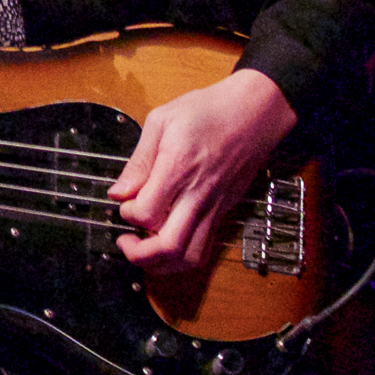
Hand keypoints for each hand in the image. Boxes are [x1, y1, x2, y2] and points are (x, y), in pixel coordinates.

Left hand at [107, 68, 297, 273]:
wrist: (255, 113)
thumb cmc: (208, 110)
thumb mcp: (162, 120)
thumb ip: (138, 161)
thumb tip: (118, 193)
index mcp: (178, 169)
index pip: (147, 214)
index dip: (127, 214)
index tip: (123, 201)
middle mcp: (198, 196)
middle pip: (169, 247)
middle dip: (139, 254)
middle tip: (125, 241)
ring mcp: (214, 208)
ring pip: (190, 257)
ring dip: (161, 263)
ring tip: (143, 248)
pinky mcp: (224, 212)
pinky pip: (205, 248)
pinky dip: (182, 257)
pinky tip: (166, 242)